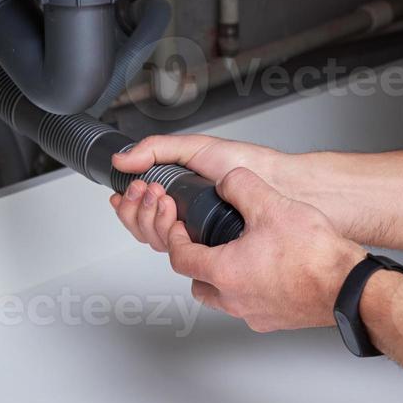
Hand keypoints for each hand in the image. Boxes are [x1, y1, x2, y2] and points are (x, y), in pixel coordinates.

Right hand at [110, 135, 298, 252]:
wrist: (280, 182)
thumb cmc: (249, 164)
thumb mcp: (196, 148)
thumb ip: (157, 149)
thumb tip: (122, 160)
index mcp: (181, 197)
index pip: (142, 211)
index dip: (128, 204)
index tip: (129, 189)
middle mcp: (187, 220)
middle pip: (144, 229)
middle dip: (138, 209)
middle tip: (150, 191)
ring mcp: (199, 237)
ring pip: (157, 242)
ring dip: (151, 219)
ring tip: (163, 197)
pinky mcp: (211, 251)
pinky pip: (179, 254)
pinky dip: (169, 235)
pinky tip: (176, 220)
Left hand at [142, 167, 366, 333]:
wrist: (348, 287)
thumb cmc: (314, 256)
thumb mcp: (271, 205)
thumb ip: (241, 186)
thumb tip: (228, 181)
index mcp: (224, 272)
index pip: (180, 258)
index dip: (174, 238)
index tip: (178, 227)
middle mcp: (234, 300)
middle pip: (197, 285)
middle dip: (195, 264)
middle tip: (203, 245)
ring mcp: (255, 314)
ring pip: (223, 300)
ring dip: (222, 281)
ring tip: (236, 258)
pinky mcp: (275, 321)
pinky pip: (250, 308)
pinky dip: (249, 291)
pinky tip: (265, 273)